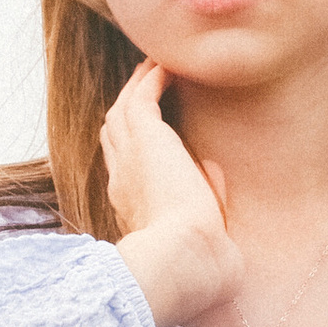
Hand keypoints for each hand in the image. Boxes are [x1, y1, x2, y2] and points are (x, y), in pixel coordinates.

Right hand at [103, 60, 239, 326]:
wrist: (186, 258)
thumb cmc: (198, 260)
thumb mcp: (204, 229)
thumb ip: (206, 197)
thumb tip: (213, 173)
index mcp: (131, 207)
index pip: (123, 168)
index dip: (131, 146)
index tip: (147, 131)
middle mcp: (122, 179)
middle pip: (114, 134)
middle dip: (127, 110)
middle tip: (146, 88)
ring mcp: (129, 157)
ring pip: (122, 111)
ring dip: (137, 88)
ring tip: (154, 68)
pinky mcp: (145, 137)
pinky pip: (141, 97)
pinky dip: (150, 80)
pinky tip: (166, 66)